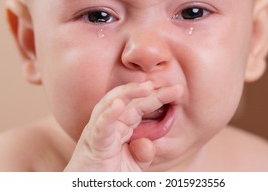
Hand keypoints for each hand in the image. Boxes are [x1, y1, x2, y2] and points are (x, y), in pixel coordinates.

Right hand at [64, 81, 182, 170]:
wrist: (88, 190)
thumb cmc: (108, 176)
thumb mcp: (133, 166)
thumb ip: (144, 154)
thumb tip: (148, 143)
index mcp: (121, 126)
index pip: (141, 106)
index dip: (159, 97)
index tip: (178, 91)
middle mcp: (109, 123)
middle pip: (129, 100)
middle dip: (150, 91)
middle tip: (174, 87)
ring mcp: (98, 130)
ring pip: (111, 104)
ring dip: (128, 93)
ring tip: (147, 86)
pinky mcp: (92, 142)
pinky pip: (100, 126)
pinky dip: (108, 115)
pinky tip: (118, 104)